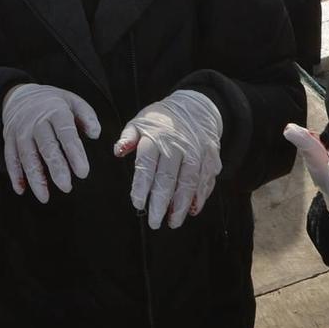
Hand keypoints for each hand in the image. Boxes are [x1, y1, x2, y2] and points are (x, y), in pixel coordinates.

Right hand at [1, 83, 101, 202]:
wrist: (21, 94)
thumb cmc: (53, 103)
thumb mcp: (72, 101)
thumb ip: (87, 116)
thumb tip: (96, 134)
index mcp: (55, 110)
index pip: (66, 133)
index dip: (74, 153)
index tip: (83, 172)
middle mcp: (36, 121)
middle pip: (46, 146)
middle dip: (56, 167)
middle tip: (66, 187)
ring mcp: (20, 130)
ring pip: (26, 155)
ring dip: (35, 177)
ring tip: (44, 196)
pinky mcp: (9, 139)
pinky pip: (10, 158)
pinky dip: (14, 175)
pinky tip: (21, 190)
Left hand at [113, 90, 223, 228]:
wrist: (196, 105)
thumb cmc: (162, 119)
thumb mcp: (140, 121)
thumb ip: (128, 137)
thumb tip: (117, 151)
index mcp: (156, 136)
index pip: (146, 164)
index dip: (141, 186)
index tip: (137, 203)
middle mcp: (177, 144)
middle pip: (168, 177)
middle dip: (160, 202)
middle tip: (154, 222)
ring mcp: (196, 151)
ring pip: (189, 182)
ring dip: (181, 205)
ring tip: (173, 222)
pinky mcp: (211, 157)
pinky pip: (206, 179)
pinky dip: (200, 196)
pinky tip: (192, 210)